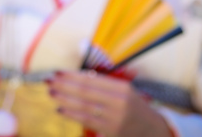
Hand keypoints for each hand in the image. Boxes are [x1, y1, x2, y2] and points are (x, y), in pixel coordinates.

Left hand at [47, 70, 172, 136]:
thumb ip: (104, 85)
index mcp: (122, 88)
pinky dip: (71, 114)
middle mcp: (119, 102)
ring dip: (64, 99)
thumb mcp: (125, 92)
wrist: (153, 131)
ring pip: (83, 106)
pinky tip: (60, 109)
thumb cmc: (134, 108)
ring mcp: (115, 118)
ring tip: (51, 92)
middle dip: (64, 84)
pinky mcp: (111, 132)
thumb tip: (77, 78)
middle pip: (85, 91)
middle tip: (48, 80)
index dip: (72, 75)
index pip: (92, 79)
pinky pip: (86, 121)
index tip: (58, 71)